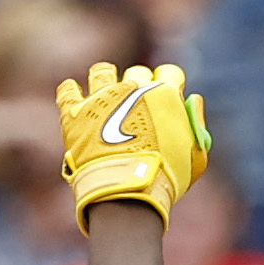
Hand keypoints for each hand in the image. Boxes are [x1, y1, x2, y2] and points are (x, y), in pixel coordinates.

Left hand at [56, 60, 211, 226]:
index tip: (164, 99)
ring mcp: (102, 97)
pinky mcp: (76, 113)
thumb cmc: (166, 178)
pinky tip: (73, 96)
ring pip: (102, 72)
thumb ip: (195, 123)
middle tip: (135, 107)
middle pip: (137, 73)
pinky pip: (68, 91)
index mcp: (165, 92)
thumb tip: (191, 99)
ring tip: (105, 96)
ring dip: (105, 79)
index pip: (169, 72)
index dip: (169, 84)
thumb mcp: (195, 155)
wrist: (128, 192)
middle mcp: (133, 87)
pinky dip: (70, 92)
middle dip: (138, 86)